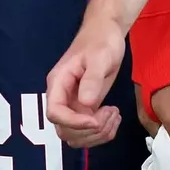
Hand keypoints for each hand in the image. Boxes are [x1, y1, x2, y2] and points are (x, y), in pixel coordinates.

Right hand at [46, 12, 126, 148]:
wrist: (106, 33)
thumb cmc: (101, 41)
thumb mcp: (100, 56)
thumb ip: (92, 79)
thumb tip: (86, 103)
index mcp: (58, 84)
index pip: (55, 113)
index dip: (74, 121)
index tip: (96, 118)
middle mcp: (62, 98)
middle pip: (64, 130)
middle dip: (89, 130)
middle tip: (110, 113)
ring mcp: (73, 105)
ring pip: (75, 136)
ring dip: (97, 134)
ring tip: (114, 114)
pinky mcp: (85, 108)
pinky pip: (87, 132)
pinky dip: (102, 132)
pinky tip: (114, 116)